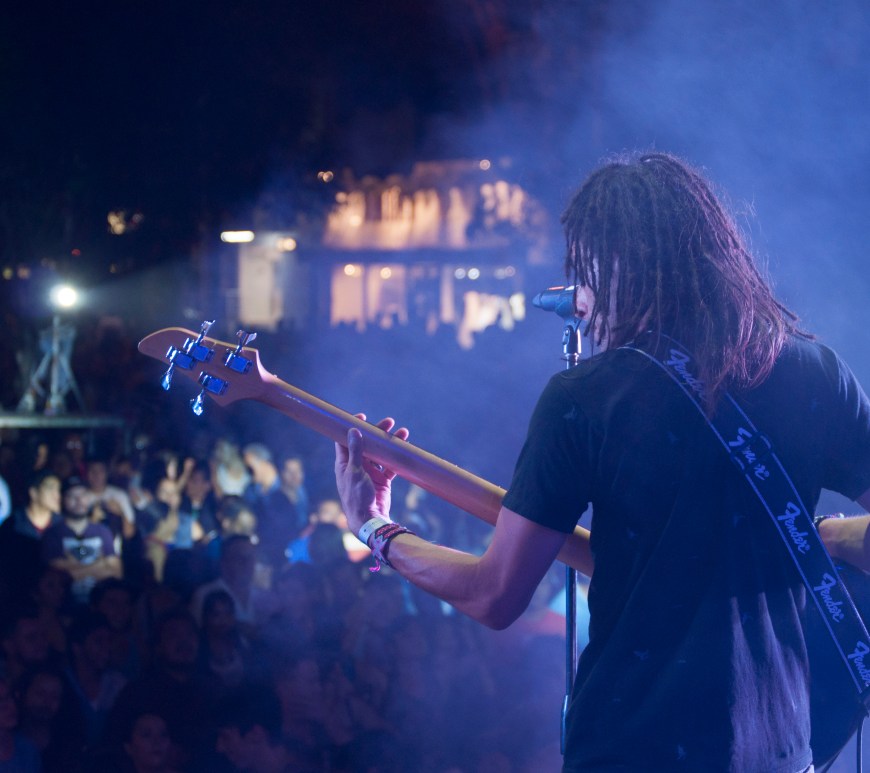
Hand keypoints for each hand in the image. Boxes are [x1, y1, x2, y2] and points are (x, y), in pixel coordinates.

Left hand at [334, 415, 408, 534]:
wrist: (369, 519)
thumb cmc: (356, 496)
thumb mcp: (354, 471)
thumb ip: (355, 451)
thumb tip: (353, 430)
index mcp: (345, 463)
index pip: (345, 440)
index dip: (352, 427)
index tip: (362, 417)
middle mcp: (357, 465)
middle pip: (366, 443)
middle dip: (377, 432)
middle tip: (389, 422)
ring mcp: (370, 472)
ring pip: (380, 453)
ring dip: (390, 444)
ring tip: (402, 433)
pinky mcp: (381, 479)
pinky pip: (390, 465)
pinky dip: (396, 458)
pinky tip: (404, 449)